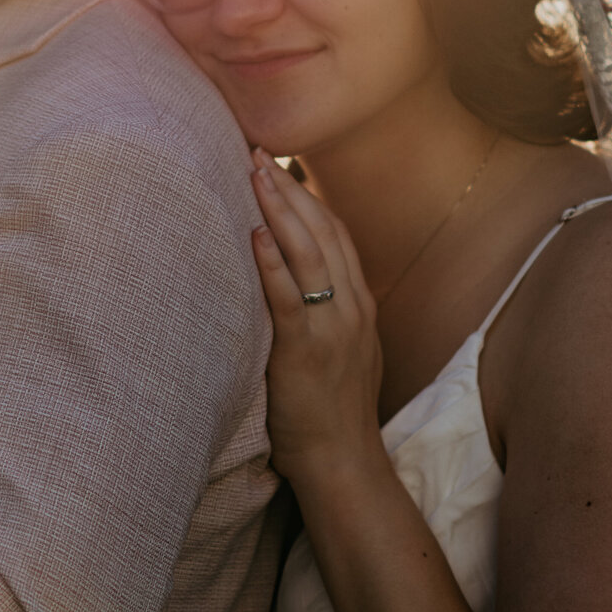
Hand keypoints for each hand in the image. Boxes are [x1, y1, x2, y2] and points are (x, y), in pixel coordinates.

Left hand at [250, 151, 385, 482]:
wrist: (342, 460)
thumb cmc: (329, 410)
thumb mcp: (339, 350)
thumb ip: (324, 312)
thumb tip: (291, 281)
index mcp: (359, 304)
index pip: (336, 234)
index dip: (308, 195)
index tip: (280, 162)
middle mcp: (352, 308)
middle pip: (323, 231)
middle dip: (289, 187)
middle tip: (256, 151)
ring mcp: (333, 328)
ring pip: (310, 254)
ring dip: (280, 209)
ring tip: (253, 173)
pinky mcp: (306, 351)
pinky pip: (289, 299)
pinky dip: (273, 263)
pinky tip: (254, 234)